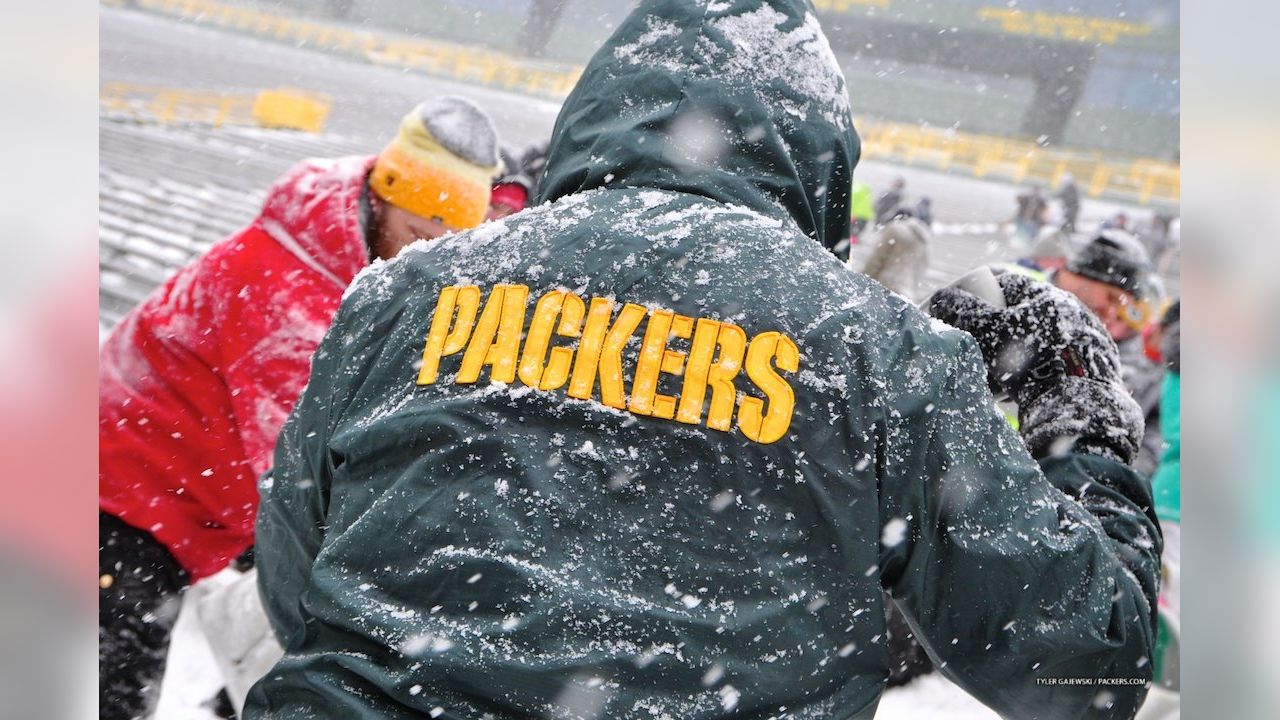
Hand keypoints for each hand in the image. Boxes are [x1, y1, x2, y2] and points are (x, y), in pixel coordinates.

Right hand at [929, 271, 1141, 462]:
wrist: (1077, 403)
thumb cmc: (1029, 359)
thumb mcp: (989, 331)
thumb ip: (963, 310)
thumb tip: (941, 296)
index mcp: (1048, 295)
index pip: (1005, 282)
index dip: (978, 292)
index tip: (961, 310)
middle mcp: (1071, 311)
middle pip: (1022, 311)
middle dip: (996, 326)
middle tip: (977, 345)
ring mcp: (1085, 339)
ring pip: (1038, 338)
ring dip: (1014, 351)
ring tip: (996, 373)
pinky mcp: (1094, 366)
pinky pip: (1054, 361)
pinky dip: (1034, 370)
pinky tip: (1020, 388)